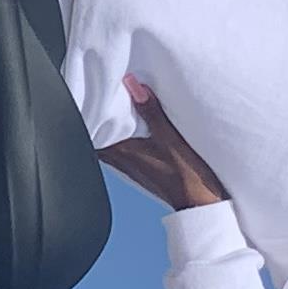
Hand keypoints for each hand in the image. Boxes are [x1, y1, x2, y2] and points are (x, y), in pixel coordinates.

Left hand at [97, 75, 228, 211]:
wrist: (199, 204)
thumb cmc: (186, 176)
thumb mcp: (169, 137)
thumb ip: (150, 110)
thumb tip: (132, 84)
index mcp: (121, 151)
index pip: (92, 130)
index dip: (88, 112)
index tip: (90, 94)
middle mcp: (120, 160)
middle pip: (99, 135)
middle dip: (99, 116)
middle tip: (102, 95)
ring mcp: (129, 167)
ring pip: (111, 142)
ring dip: (112, 127)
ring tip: (117, 107)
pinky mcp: (140, 170)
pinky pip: (123, 149)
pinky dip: (124, 137)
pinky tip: (135, 128)